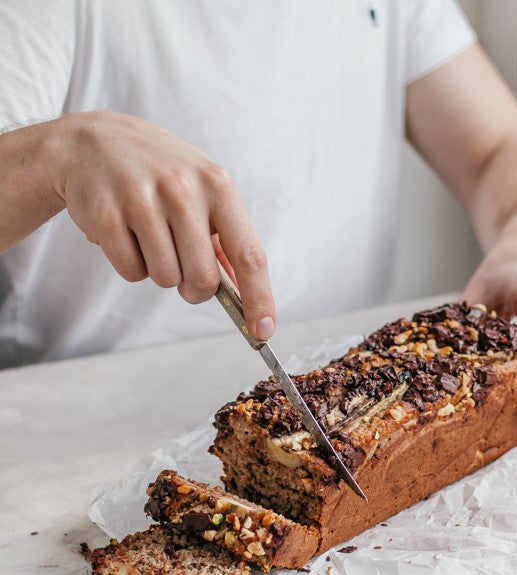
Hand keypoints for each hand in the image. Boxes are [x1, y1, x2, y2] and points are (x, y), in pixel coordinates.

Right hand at [50, 111, 274, 339]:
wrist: (93, 141)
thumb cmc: (160, 174)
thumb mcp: (202, 190)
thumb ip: (225, 239)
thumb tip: (247, 293)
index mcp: (218, 186)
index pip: (249, 254)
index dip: (259, 298)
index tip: (263, 331)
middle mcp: (183, 190)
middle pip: (202, 280)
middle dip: (193, 288)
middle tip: (181, 266)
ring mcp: (143, 200)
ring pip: (165, 279)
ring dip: (159, 272)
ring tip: (148, 236)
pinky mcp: (107, 214)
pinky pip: (131, 272)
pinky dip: (130, 264)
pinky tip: (125, 232)